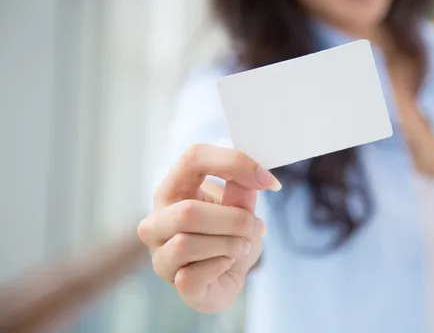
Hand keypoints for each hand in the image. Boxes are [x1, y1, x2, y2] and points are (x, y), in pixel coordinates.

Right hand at [137, 144, 280, 312]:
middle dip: (234, 220)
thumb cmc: (229, 235)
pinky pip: (191, 276)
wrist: (228, 275)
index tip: (269, 181)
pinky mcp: (171, 281)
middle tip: (255, 227)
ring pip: (186, 243)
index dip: (234, 164)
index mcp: (173, 188)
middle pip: (187, 211)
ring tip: (241, 246)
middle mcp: (157, 219)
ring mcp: (159, 253)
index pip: (194, 158)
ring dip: (229, 244)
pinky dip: (220, 266)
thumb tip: (255, 176)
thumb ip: (242, 190)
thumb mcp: (241, 206)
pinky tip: (226, 263)